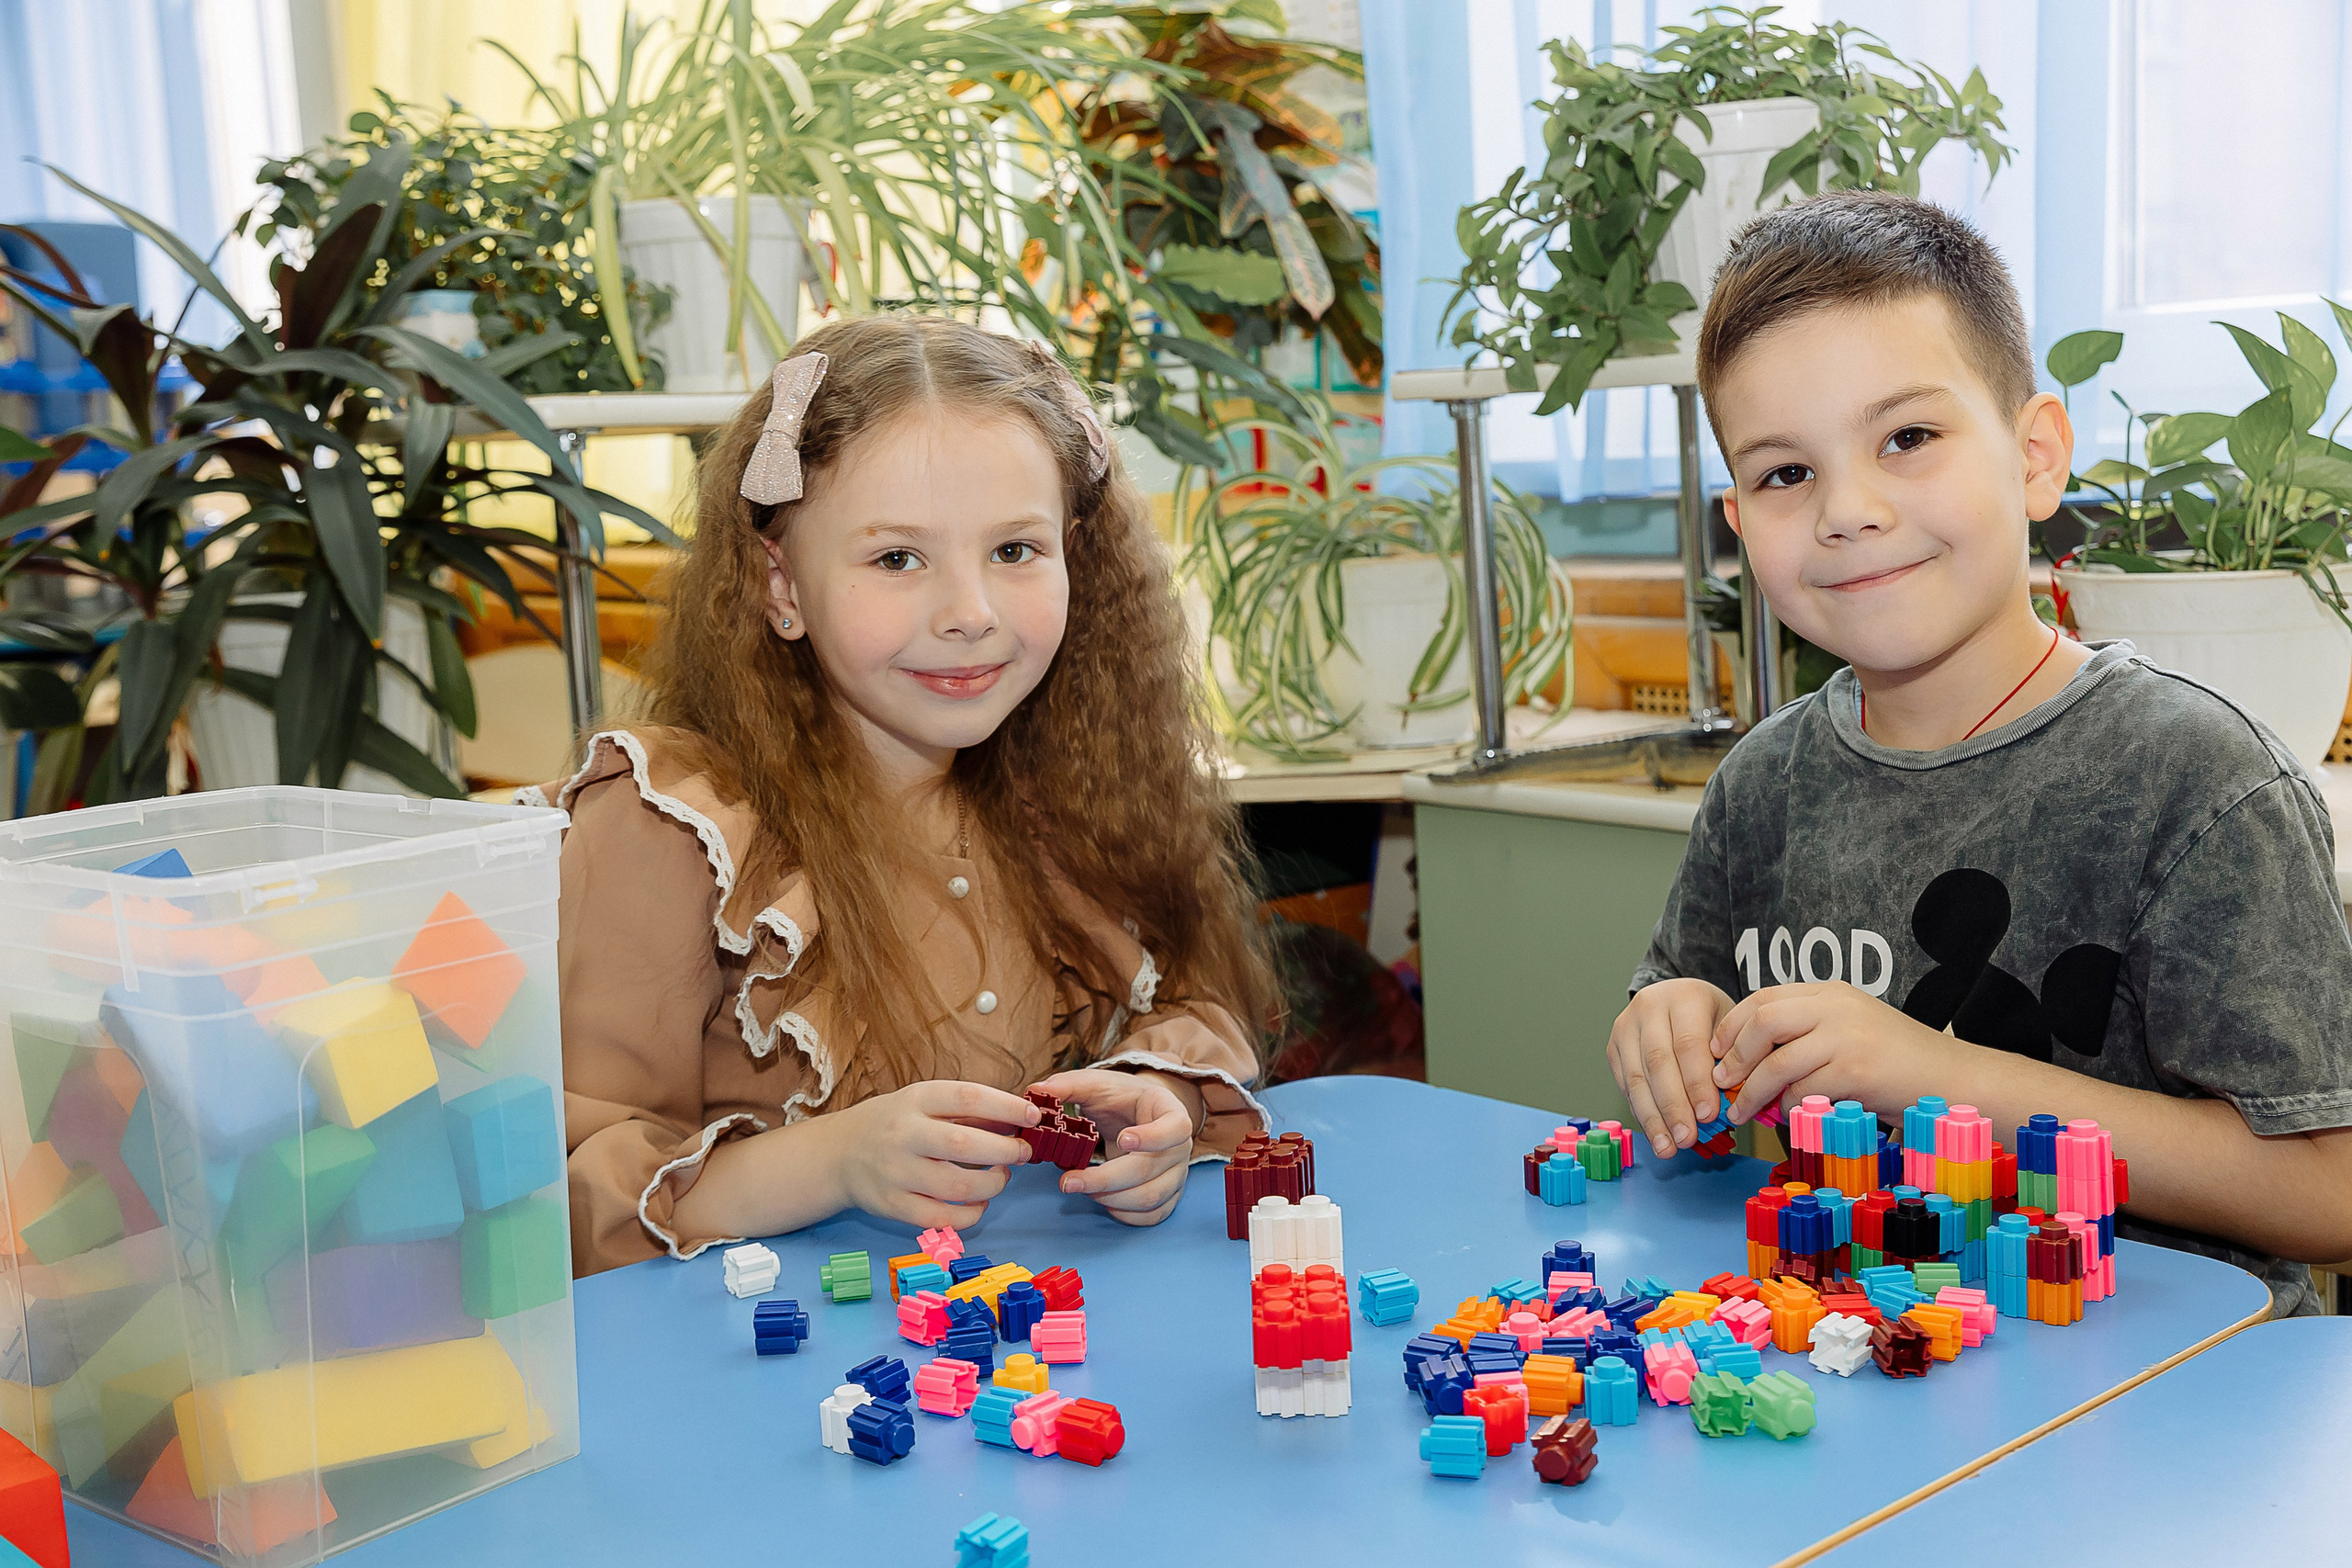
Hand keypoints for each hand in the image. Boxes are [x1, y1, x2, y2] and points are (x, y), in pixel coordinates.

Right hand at [825, 1080, 1038, 1230]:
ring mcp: (896, 1173)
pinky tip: (979, 1202)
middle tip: (1023, 1152)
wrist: (839, 1154)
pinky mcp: (893, 1206)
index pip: (968, 1098)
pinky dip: (971, 1214)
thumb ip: (969, 1111)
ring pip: (958, 1187)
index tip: (1033, 1116)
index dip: (1007, 1107)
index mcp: (916, 1099)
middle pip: (965, 1145)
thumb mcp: (924, 1102)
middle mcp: (904, 1135)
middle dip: (1006, 1151)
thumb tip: (1019, 1120)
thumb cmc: (894, 1123)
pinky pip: (942, 1219)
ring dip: (993, 1184)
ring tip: (1001, 1175)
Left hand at [1030, 1067, 1200, 1225]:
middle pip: (1151, 1169)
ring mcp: (1177, 1173)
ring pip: (1151, 1197)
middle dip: (1106, 1179)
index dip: (1153, 1137)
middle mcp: (1180, 1146)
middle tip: (1068, 1182)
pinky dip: (1126, 1215)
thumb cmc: (1119, 1098)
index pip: (1176, 1127)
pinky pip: (1153, 1215)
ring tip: (1081, 1188)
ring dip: (1111, 1198)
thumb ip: (1068, 1085)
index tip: (1123, 1139)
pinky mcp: (1169, 1195)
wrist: (1138, 1113)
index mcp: (1169, 1112)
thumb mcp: (1097, 1084)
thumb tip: (1036, 1091)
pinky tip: (1103, 1201)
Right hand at [1606, 978, 1736, 1158]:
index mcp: (1684, 997)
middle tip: (1687, 1137)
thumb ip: (1731, 1063)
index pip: (1688, 1044)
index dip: (1697, 1083)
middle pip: (1658, 1062)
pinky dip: (1642, 1112)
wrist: (1681, 1000)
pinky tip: (1657, 1134)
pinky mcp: (1613, 1047)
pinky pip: (1625, 1085)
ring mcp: (1626, 1026)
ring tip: (1669, 1146)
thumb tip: (1730, 1108)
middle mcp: (1649, 1006)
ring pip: (1637, 1077)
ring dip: (1654, 1117)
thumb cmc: (1712, 1020)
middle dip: (1674, 1105)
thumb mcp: (1731, 1031)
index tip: (1709, 1115)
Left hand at [1710, 982, 1951, 1122]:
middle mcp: (1837, 1008)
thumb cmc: (1900, 1063)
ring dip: (1751, 1090)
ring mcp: (1847, 1037)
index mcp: (1831, 993)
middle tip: (1721, 1081)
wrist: (1955, 1079)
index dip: (1732, 1025)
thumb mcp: (1851, 1033)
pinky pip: (1803, 1091)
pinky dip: (1787, 1108)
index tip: (1715, 1051)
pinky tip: (1783, 1118)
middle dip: (1733, 1054)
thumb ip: (1808, 1036)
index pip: (1764, 998)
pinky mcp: (1857, 1071)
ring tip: (1741, 1111)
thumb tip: (1750, 1062)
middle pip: (1763, 1021)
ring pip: (1777, 1061)